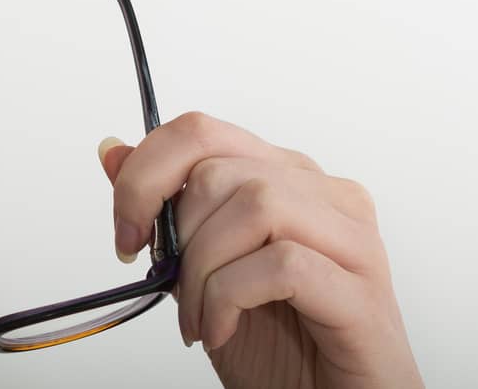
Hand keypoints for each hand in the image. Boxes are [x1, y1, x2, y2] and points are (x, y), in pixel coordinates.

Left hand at [97, 112, 423, 388]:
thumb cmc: (281, 344)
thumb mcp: (202, 272)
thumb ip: (166, 212)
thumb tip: (114, 150)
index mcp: (286, 179)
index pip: (202, 133)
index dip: (146, 173)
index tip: (127, 229)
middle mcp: (326, 197)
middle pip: (220, 170)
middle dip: (174, 234)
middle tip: (169, 285)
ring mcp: (353, 241)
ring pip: (255, 206)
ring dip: (204, 271)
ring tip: (199, 318)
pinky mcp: (363, 293)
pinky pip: (284, 265)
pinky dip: (232, 298)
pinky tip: (222, 330)